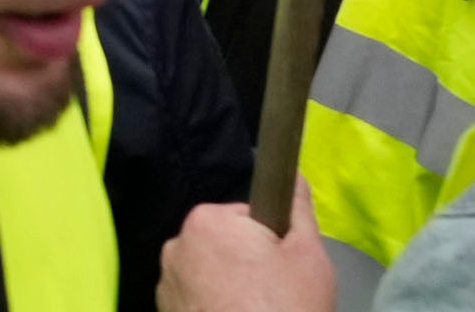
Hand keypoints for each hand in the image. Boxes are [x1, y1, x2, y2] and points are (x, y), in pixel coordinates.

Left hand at [158, 188, 334, 311]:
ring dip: (231, 289)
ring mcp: (166, 284)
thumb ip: (298, 209)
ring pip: (211, 275)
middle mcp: (176, 247)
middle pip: (227, 246)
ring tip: (260, 310)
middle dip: (250, 266)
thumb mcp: (308, 256)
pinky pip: (198, 300)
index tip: (284, 269)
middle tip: (277, 295)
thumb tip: (295, 176)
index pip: (247, 218)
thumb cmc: (286, 308)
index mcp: (206, 222)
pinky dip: (216, 308)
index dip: (273, 242)